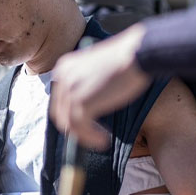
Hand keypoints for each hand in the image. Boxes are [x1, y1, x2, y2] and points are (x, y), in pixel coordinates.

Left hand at [51, 25, 150, 147]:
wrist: (136, 54)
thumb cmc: (125, 61)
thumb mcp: (97, 70)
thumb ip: (86, 85)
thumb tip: (85, 109)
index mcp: (64, 67)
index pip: (60, 99)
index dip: (69, 115)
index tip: (84, 125)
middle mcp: (62, 77)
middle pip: (60, 112)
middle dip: (74, 128)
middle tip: (91, 135)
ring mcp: (70, 89)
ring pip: (69, 122)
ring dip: (84, 136)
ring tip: (101, 140)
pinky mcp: (81, 101)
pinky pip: (80, 127)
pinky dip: (90, 137)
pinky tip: (104, 140)